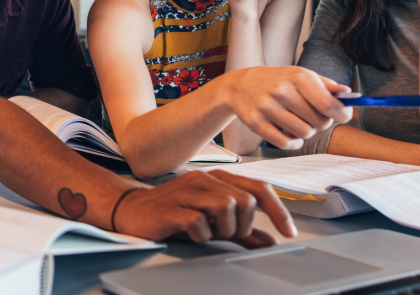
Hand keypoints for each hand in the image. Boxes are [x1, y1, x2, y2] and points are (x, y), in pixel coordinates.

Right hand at [113, 170, 295, 246]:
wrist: (131, 211)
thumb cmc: (174, 213)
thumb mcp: (212, 221)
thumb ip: (242, 230)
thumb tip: (270, 241)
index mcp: (217, 178)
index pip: (259, 188)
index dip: (278, 210)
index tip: (288, 233)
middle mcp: (204, 179)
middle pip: (246, 200)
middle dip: (243, 226)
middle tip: (228, 235)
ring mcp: (187, 191)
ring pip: (227, 207)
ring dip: (224, 230)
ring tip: (209, 233)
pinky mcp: (171, 208)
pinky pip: (200, 223)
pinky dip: (201, 235)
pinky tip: (192, 234)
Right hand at [221, 66, 352, 150]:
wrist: (239, 85)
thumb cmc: (276, 80)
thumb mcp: (300, 75)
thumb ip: (325, 85)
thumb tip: (348, 94)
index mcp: (298, 77)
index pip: (328, 104)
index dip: (342, 114)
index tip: (344, 115)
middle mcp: (282, 91)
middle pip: (320, 122)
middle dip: (322, 122)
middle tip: (315, 117)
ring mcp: (267, 108)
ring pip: (304, 134)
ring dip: (307, 132)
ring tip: (300, 123)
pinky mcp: (256, 123)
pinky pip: (286, 144)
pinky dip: (294, 143)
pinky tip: (291, 135)